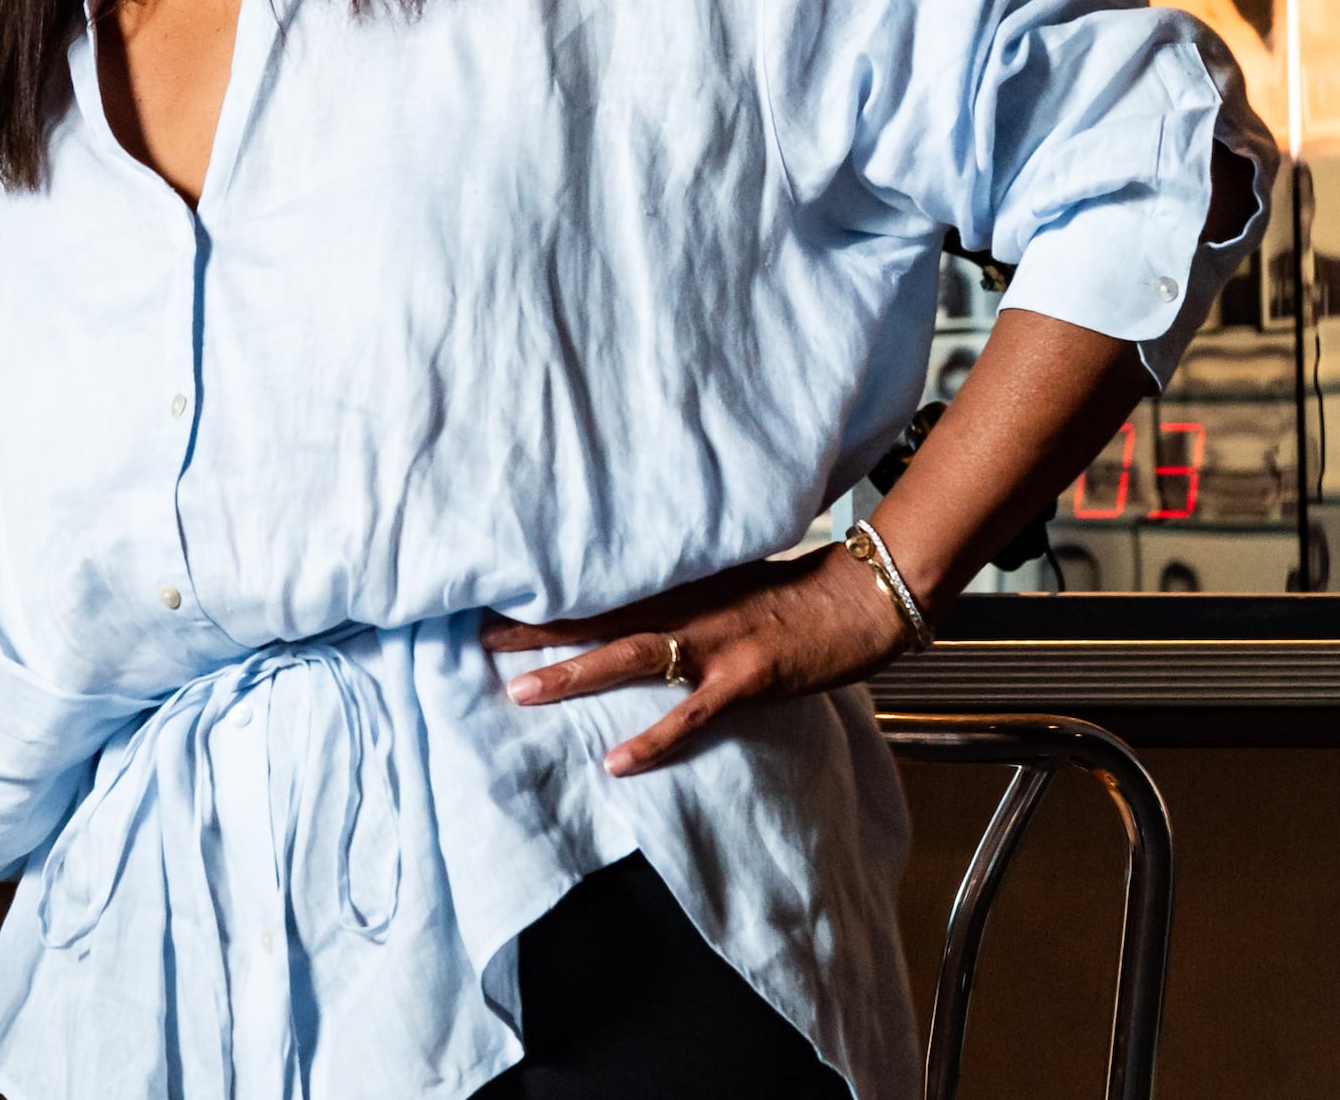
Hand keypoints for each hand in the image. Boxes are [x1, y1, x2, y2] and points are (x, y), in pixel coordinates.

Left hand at [486, 541, 918, 775]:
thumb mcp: (726, 577)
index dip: (546, 596)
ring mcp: (713, 644)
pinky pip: (689, 715)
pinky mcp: (745, 680)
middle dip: (535, 629)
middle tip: (478, 637)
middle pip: (597, 616)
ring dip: (573, 674)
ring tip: (522, 692)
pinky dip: (652, 739)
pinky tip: (614, 762)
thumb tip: (626, 599)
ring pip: (629, 656)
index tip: (492, 597)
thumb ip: (677, 590)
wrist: (861, 599)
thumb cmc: (795, 592)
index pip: (599, 588)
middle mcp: (686, 608)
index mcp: (679, 585)